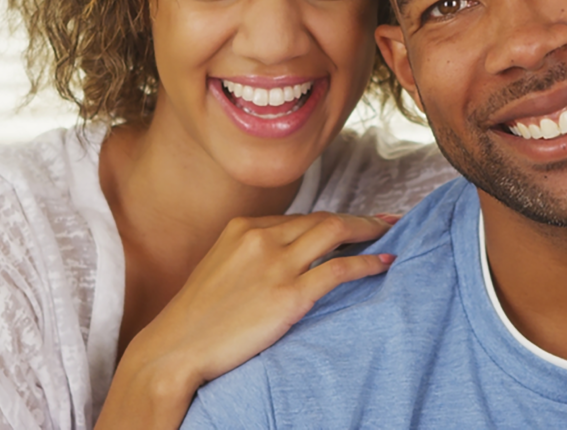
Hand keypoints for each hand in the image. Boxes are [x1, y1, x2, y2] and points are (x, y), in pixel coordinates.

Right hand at [95, 211, 397, 429]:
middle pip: (321, 218)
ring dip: (369, 230)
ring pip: (334, 232)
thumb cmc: (196, 319)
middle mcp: (260, 237)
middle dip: (358, 218)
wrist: (175, 348)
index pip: (299, 217)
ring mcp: (275, 264)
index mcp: (242, 228)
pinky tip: (384, 263)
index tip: (353, 223)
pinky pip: (338, 269)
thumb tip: (281, 260)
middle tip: (386, 219)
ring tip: (391, 232)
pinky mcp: (287, 294)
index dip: (331, 219)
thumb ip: (250, 256)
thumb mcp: (220, 269)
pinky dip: (366, 263)